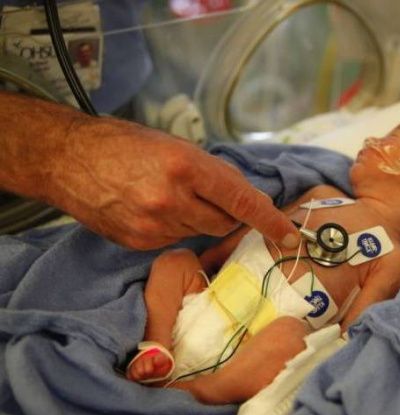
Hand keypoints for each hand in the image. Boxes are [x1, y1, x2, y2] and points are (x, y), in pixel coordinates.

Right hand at [46, 116, 298, 249]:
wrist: (68, 159)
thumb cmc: (124, 144)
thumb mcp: (176, 146)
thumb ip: (212, 174)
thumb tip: (245, 199)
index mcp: (187, 166)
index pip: (242, 201)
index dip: (270, 220)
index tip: (291, 237)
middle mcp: (173, 199)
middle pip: (224, 223)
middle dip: (226, 214)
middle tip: (208, 197)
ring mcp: (154, 225)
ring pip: (200, 234)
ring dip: (197, 220)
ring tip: (169, 197)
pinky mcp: (139, 242)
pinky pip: (175, 242)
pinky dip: (175, 229)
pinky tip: (153, 210)